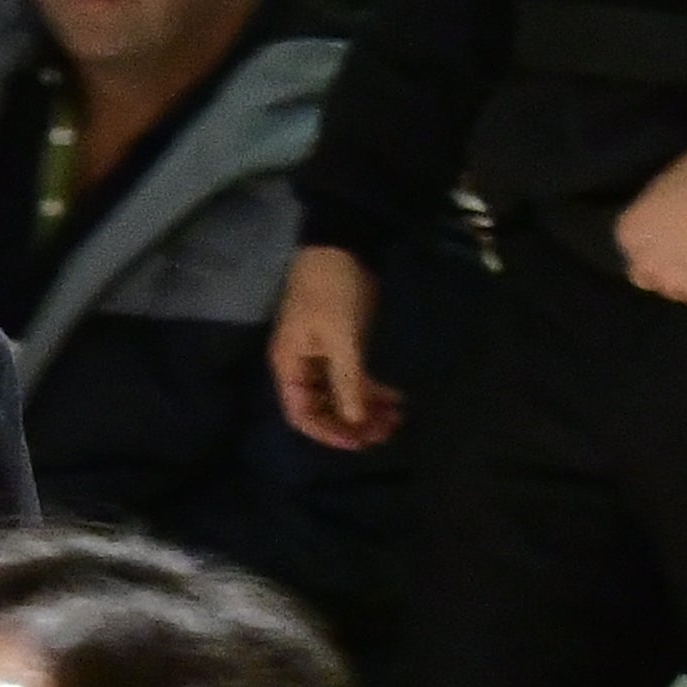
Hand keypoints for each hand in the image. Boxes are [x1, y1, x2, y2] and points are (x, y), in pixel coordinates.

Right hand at [273, 244, 400, 453]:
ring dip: (367, 409)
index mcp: (290, 365)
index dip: (328, 432)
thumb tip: (355, 420)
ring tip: (397, 418)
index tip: (359, 442)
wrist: (344, 245)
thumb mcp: (341, 337)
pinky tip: (396, 399)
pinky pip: (355, 378)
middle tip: (386, 433)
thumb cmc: (333, 290)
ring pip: (343, 395)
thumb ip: (347, 381)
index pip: (302, 414)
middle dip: (353, 423)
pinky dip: (373, 390)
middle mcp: (303, 366)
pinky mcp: (344, 346)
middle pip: (323, 408)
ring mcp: (324, 356)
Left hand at [615, 146, 686, 309]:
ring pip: (674, 289)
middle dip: (660, 266)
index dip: (652, 240)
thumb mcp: (667, 182)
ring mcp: (671, 283)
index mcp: (628, 230)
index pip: (631, 246)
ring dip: (686, 278)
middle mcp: (642, 262)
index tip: (670, 231)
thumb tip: (669, 214)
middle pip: (645, 275)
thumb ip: (659, 208)